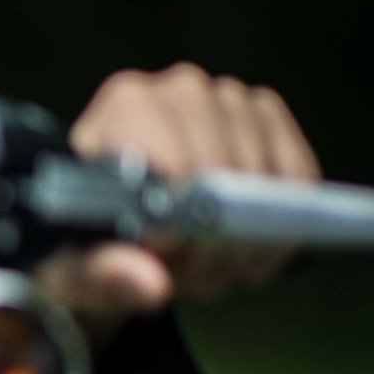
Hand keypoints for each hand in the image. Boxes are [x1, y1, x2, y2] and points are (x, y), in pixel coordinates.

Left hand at [32, 61, 321, 338]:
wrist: (109, 221)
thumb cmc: (84, 237)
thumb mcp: (74, 268)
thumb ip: (103, 275)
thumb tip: (151, 285)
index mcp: (126, 106)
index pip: (178, 166)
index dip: (180, 225)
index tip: (164, 257)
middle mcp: (181, 88)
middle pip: (226, 175)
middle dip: (213, 243)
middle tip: (188, 274)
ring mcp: (230, 98)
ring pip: (266, 184)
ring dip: (246, 244)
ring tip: (207, 267)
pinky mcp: (267, 117)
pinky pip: (299, 179)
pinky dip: (283, 227)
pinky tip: (248, 254)